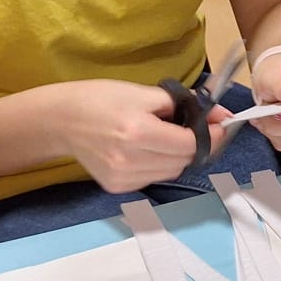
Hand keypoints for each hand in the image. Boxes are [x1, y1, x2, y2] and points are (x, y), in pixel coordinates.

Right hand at [49, 79, 219, 193]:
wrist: (62, 120)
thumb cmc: (101, 99)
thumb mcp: (143, 93)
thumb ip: (183, 104)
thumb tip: (219, 114)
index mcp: (137, 131)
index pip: (189, 144)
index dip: (209, 135)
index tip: (218, 125)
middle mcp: (130, 159)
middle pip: (183, 161)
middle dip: (194, 144)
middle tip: (194, 128)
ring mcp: (122, 177)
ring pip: (170, 172)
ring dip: (177, 156)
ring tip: (165, 137)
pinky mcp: (116, 187)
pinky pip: (152, 178)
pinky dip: (158, 165)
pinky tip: (146, 150)